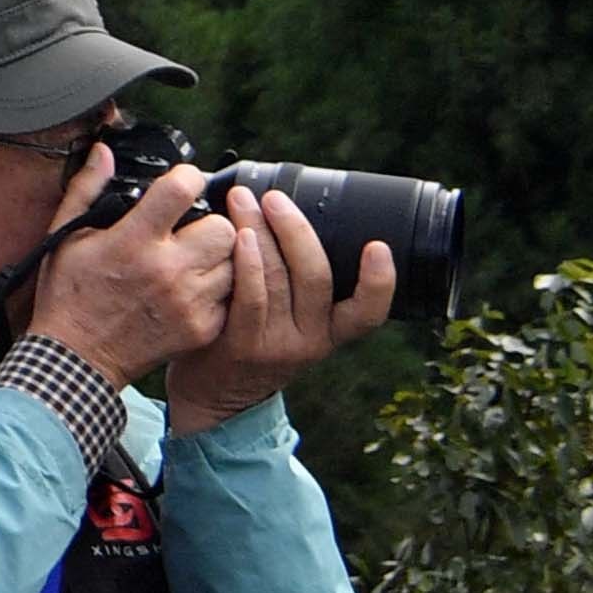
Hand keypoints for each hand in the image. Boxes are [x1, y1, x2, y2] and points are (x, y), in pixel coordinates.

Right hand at [22, 163, 235, 389]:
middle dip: (211, 222)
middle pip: (224, 227)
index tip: (183, 182)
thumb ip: (86, 189)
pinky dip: (218, 289)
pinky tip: (193, 290)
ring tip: (193, 261)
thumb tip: (103, 153)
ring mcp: (189, 303)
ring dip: (218, 256)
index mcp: (132, 242)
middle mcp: (167, 270)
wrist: (78, 358)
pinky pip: (232, 296)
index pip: (181, 189)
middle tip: (192, 230)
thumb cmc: (69, 294)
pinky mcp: (203, 329)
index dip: (187, 177)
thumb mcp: (65, 237)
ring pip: (235, 261)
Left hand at [164, 188, 395, 431]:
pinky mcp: (243, 346)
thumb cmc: (250, 340)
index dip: (380, 282)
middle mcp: (311, 341)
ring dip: (261, 232)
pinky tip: (239, 236)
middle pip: (317, 277)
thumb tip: (289, 215)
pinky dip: (247, 262)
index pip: (368, 313)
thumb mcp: (289, 321)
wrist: (212, 395)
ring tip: (243, 200)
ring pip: (279, 280)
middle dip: (296, 229)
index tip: (379, 246)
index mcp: (331, 332)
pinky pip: (250, 298)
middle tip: (275, 197)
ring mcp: (277, 346)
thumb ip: (297, 284)